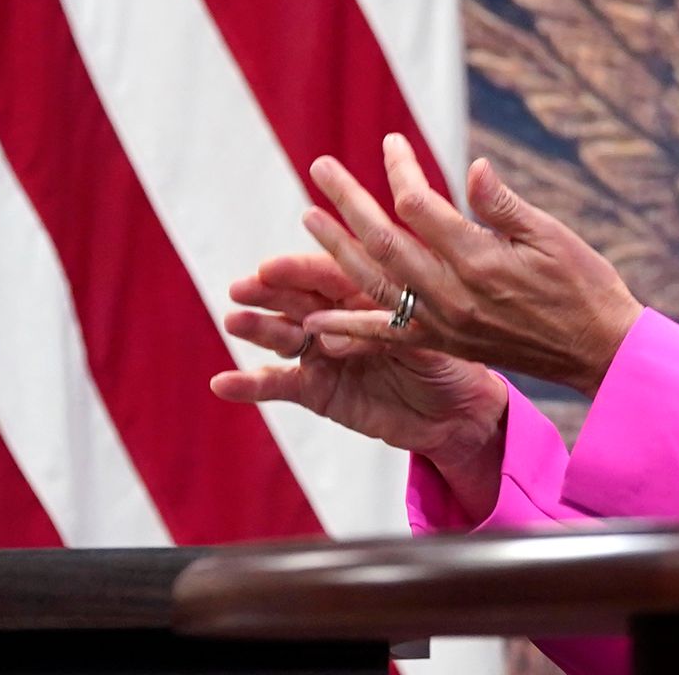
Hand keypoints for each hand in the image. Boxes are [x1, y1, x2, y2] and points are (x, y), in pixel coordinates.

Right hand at [208, 249, 510, 509]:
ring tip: (234, 321)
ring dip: (258, 328)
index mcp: (367, 290)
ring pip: (284, 335)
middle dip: (270, 292)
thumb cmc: (450, 357)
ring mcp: (323, 353)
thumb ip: (390, 324)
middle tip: (244, 287)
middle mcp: (338, 316)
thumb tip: (352, 320)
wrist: (456, 412)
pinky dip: (250, 384)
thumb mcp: (428, 333)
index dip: (301, 270)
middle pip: (299, 298)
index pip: (330, 273)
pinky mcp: (316, 390)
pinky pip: (279, 385)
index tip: (271, 266)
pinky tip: (222, 382)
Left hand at [296, 135, 646, 396]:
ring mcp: (444, 323)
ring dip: (337, 250)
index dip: (400, 172)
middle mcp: (454, 294)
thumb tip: (473, 167)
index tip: (390, 143)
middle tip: (320, 168)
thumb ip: (504, 204)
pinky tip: (312, 320)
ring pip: (375, 284)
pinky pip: (386, 335)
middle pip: (385, 242)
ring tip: (308, 218)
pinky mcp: (444, 343)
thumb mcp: (552, 233)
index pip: (421, 208)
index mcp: (482, 259)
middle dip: (349, 201)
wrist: (596, 349)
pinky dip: (348, 328)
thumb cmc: (582, 283)